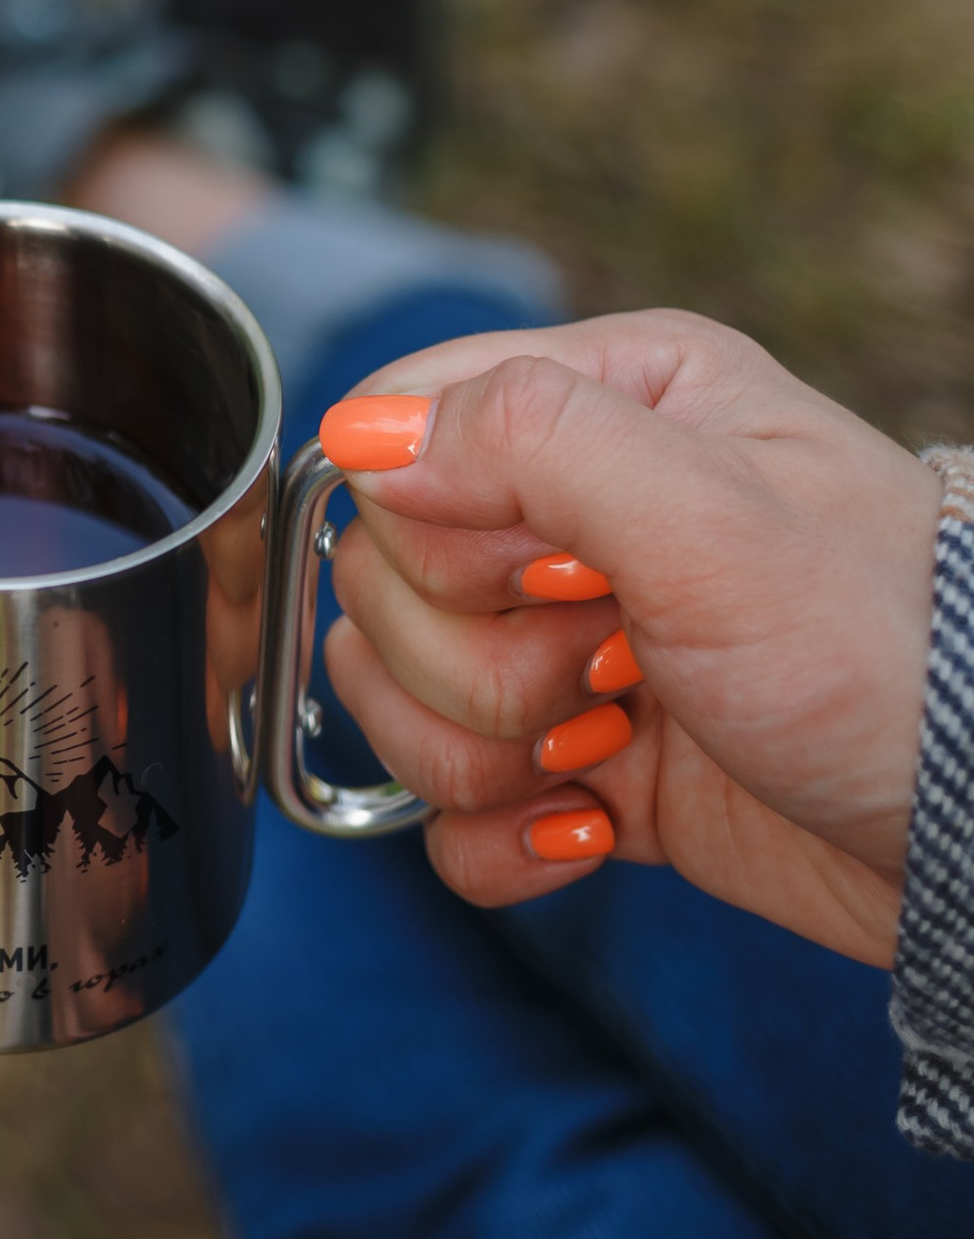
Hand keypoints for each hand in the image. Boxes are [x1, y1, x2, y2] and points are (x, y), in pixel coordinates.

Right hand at [314, 311, 941, 966]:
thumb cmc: (879, 651)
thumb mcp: (713, 513)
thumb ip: (530, 439)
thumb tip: (358, 435)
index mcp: (613, 399)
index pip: (400, 430)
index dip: (441, 526)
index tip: (563, 575)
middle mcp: (576, 510)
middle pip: (384, 578)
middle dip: (482, 656)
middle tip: (615, 665)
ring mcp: (567, 643)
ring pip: (396, 696)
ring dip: (487, 752)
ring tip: (616, 748)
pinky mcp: (574, 765)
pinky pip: (444, 810)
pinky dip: (504, 839)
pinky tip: (596, 829)